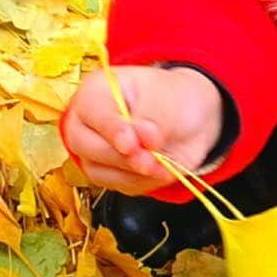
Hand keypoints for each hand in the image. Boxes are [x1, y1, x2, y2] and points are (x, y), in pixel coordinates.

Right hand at [62, 66, 223, 194]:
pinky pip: (121, 185)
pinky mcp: (110, 174)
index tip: (130, 143)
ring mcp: (95, 151)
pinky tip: (161, 170)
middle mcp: (88, 122)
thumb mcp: (168, 101)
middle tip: (150, 159)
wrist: (190, 120)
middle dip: (123, 157)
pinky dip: (144, 182)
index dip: (112, 130)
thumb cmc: (172, 100)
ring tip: (163, 165)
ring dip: (136, 174)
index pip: (92, 112)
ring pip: (101, 172)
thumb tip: (145, 140)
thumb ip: (153, 120)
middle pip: (86, 146)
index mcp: (96, 91)